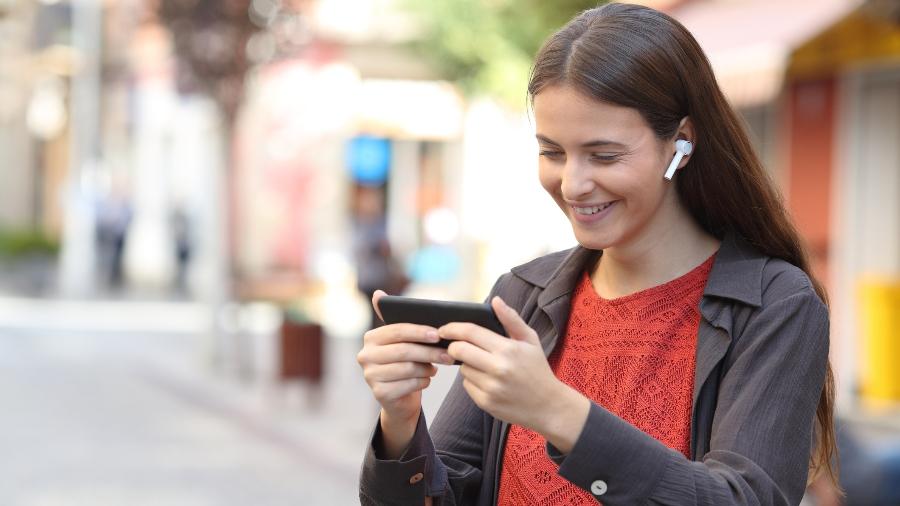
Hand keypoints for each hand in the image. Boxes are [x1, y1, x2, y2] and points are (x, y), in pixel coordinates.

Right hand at [356, 291, 455, 456]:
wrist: (399, 398)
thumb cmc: (404, 363)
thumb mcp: (402, 342)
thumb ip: (395, 320)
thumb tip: (378, 293)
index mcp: (370, 338)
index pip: (397, 330)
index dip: (419, 332)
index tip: (439, 334)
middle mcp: (365, 356)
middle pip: (404, 350)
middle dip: (429, 351)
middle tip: (449, 354)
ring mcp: (370, 376)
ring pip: (408, 368)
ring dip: (428, 368)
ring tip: (436, 367)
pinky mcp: (379, 393)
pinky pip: (409, 385)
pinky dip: (423, 382)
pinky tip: (426, 380)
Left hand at [440, 296, 589, 451]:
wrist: (548, 406)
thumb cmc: (538, 369)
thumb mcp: (530, 340)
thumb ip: (511, 319)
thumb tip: (495, 300)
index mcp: (508, 349)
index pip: (470, 333)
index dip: (452, 328)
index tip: (444, 329)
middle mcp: (498, 368)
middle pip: (458, 350)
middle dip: (454, 346)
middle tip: (457, 346)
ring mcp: (491, 387)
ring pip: (462, 369)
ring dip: (467, 364)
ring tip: (486, 366)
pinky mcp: (486, 402)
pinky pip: (467, 385)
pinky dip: (473, 381)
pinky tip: (489, 382)